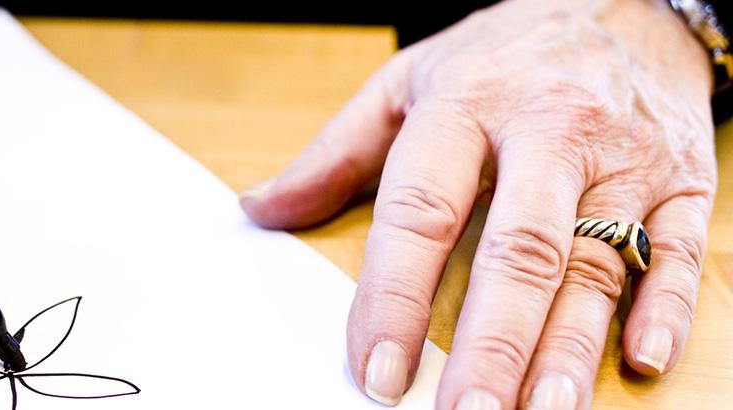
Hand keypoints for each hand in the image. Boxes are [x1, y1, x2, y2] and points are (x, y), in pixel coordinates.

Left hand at [240, 0, 716, 407]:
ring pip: (596, 261)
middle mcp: (550, 131)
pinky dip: (664, 308)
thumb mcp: (407, 81)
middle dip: (489, 340)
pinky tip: (640, 360)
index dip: (395, 295)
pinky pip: (678, 250)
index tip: (376, 367)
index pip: (422, 211)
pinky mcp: (682, 180)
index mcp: (467, 106)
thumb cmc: (504, 53)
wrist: (627, 1)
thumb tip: (260, 208)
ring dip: (567, 345)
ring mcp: (622, 158)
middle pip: (518, 249)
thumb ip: (335, 151)